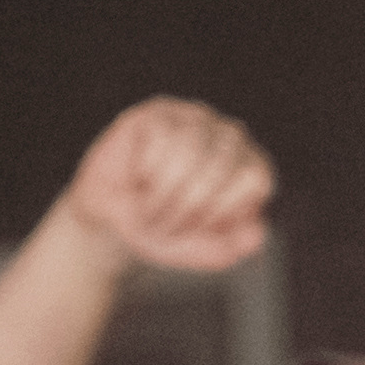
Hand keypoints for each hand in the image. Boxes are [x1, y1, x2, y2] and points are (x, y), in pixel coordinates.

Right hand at [51, 99, 273, 277]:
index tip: (192, 231)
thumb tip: (255, 234)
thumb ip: (229, 248)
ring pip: (188, 152)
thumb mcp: (195, 251)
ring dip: (161, 194)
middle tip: (162, 227)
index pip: (253, 180)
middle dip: (185, 209)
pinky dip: (143, 171)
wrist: (108, 220)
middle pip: (219, 168)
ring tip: (147, 210)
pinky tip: (135, 180)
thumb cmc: (160, 228)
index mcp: (251, 167)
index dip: (219, 213)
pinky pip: (158, 140)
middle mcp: (231, 137)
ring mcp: (195, 120)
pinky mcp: (158, 112)